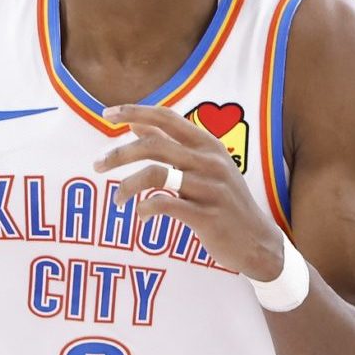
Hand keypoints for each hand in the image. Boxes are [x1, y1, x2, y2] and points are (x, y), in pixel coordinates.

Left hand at [94, 103, 287, 280]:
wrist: (258, 243)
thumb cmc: (225, 203)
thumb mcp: (204, 167)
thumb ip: (173, 145)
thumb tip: (136, 125)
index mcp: (209, 145)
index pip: (166, 117)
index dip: (134, 112)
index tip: (106, 113)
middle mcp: (210, 161)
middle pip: (154, 144)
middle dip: (119, 153)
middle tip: (97, 165)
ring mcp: (210, 188)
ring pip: (155, 174)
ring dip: (127, 185)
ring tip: (117, 200)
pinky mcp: (208, 216)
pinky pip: (165, 205)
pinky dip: (145, 209)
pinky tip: (141, 216)